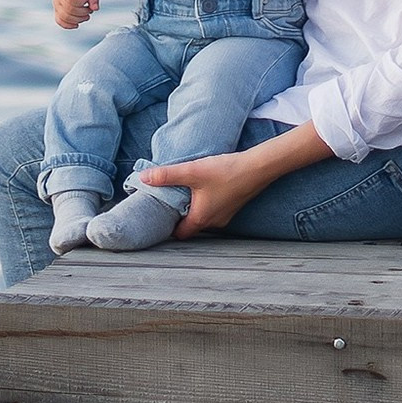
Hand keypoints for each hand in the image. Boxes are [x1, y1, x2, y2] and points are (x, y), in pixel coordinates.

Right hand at [53, 0, 103, 27]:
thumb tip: (95, 9)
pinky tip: (77, 24)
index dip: (81, 3)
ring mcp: (56, 3)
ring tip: (86, 15)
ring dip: (78, 20)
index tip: (86, 0)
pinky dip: (68, 25)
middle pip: (69, 10)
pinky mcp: (56, 10)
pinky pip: (59, 21)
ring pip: (64, 17)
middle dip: (83, 13)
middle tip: (89, 9)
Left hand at [142, 120, 326, 234]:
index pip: (179, 234)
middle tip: (166, 204)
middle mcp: (213, 222)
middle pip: (191, 226)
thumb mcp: (192, 172)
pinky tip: (203, 188)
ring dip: (193, 209)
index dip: (167, 228)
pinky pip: (214, 210)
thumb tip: (143, 178)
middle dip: (178, 217)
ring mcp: (225, 215)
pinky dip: (205, 203)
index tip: (157, 218)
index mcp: (201, 219)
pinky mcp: (232, 205)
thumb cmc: (226, 172)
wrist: (258, 167)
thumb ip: (166, 175)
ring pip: (203, 218)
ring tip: (182, 194)